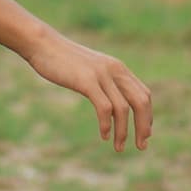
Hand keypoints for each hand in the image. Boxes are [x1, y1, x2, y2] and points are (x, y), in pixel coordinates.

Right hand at [26, 30, 152, 149]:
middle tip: (141, 146)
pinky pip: (104, 107)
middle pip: (140, 102)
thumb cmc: (62, 59)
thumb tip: (108, 100)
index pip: (143, 94)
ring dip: (124, 131)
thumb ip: (102, 81)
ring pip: (123, 108)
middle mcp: (115, 70)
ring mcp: (101, 74)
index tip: (144, 133)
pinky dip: (107, 125)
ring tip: (119, 147)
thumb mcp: (89, 69)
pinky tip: (104, 135)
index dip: (147, 116)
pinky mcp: (87, 80)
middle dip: (143, 126)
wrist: (42, 44)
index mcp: (117, 68)